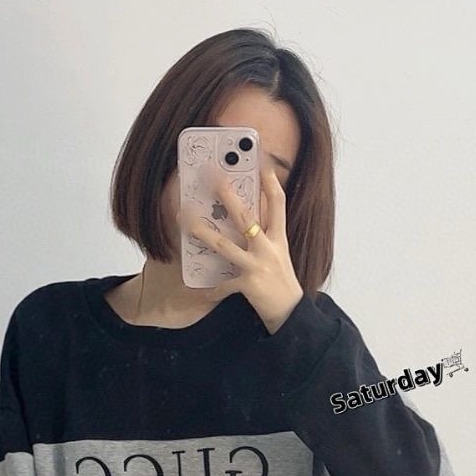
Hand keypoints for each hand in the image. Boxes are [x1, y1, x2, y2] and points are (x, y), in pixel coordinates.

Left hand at [181, 164, 304, 333]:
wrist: (290, 313)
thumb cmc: (281, 280)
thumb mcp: (279, 252)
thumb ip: (267, 233)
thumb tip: (251, 214)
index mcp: (278, 238)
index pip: (278, 204)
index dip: (271, 182)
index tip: (263, 163)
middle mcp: (269, 248)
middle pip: (247, 217)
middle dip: (229, 196)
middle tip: (213, 177)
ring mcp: (258, 266)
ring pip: (224, 245)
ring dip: (202, 231)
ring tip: (184, 220)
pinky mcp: (249, 285)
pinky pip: (224, 285)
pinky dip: (211, 289)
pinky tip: (199, 291)